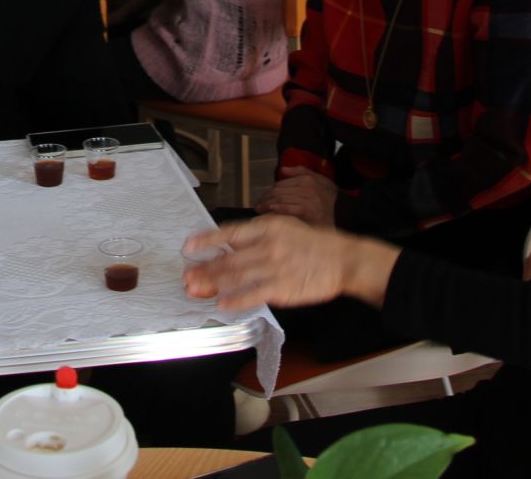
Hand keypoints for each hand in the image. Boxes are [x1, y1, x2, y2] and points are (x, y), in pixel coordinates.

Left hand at [181, 216, 398, 312]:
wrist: (343, 259)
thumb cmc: (314, 244)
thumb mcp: (285, 228)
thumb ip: (258, 236)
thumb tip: (229, 245)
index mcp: (268, 227)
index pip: (230, 232)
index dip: (207, 240)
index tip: (189, 246)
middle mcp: (268, 245)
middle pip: (228, 258)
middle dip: (204, 268)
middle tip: (186, 276)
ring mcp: (275, 267)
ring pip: (236, 277)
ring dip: (213, 284)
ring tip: (195, 289)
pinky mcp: (283, 288)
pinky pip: (254, 294)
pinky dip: (236, 300)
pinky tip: (222, 303)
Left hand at [255, 166, 338, 227]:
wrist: (346, 214)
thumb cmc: (332, 199)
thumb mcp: (320, 179)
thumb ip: (300, 171)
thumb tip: (281, 170)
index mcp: (307, 179)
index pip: (282, 183)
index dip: (270, 190)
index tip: (264, 197)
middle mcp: (305, 187)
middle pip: (278, 191)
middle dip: (266, 198)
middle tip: (258, 205)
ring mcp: (305, 200)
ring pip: (280, 199)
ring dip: (267, 204)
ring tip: (260, 210)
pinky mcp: (306, 212)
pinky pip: (286, 209)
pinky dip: (275, 210)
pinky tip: (269, 213)